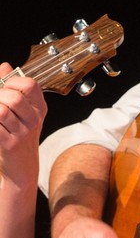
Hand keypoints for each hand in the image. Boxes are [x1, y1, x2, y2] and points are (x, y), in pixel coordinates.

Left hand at [0, 62, 46, 184]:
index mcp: (38, 109)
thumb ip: (11, 88)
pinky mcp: (9, 144)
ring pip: (1, 110)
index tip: (4, 87)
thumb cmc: (18, 139)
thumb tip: (4, 66)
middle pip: (13, 97)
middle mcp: (33, 120)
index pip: (30, 85)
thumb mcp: (20, 114)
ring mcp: (22, 133)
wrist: (20, 171)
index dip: (12, 81)